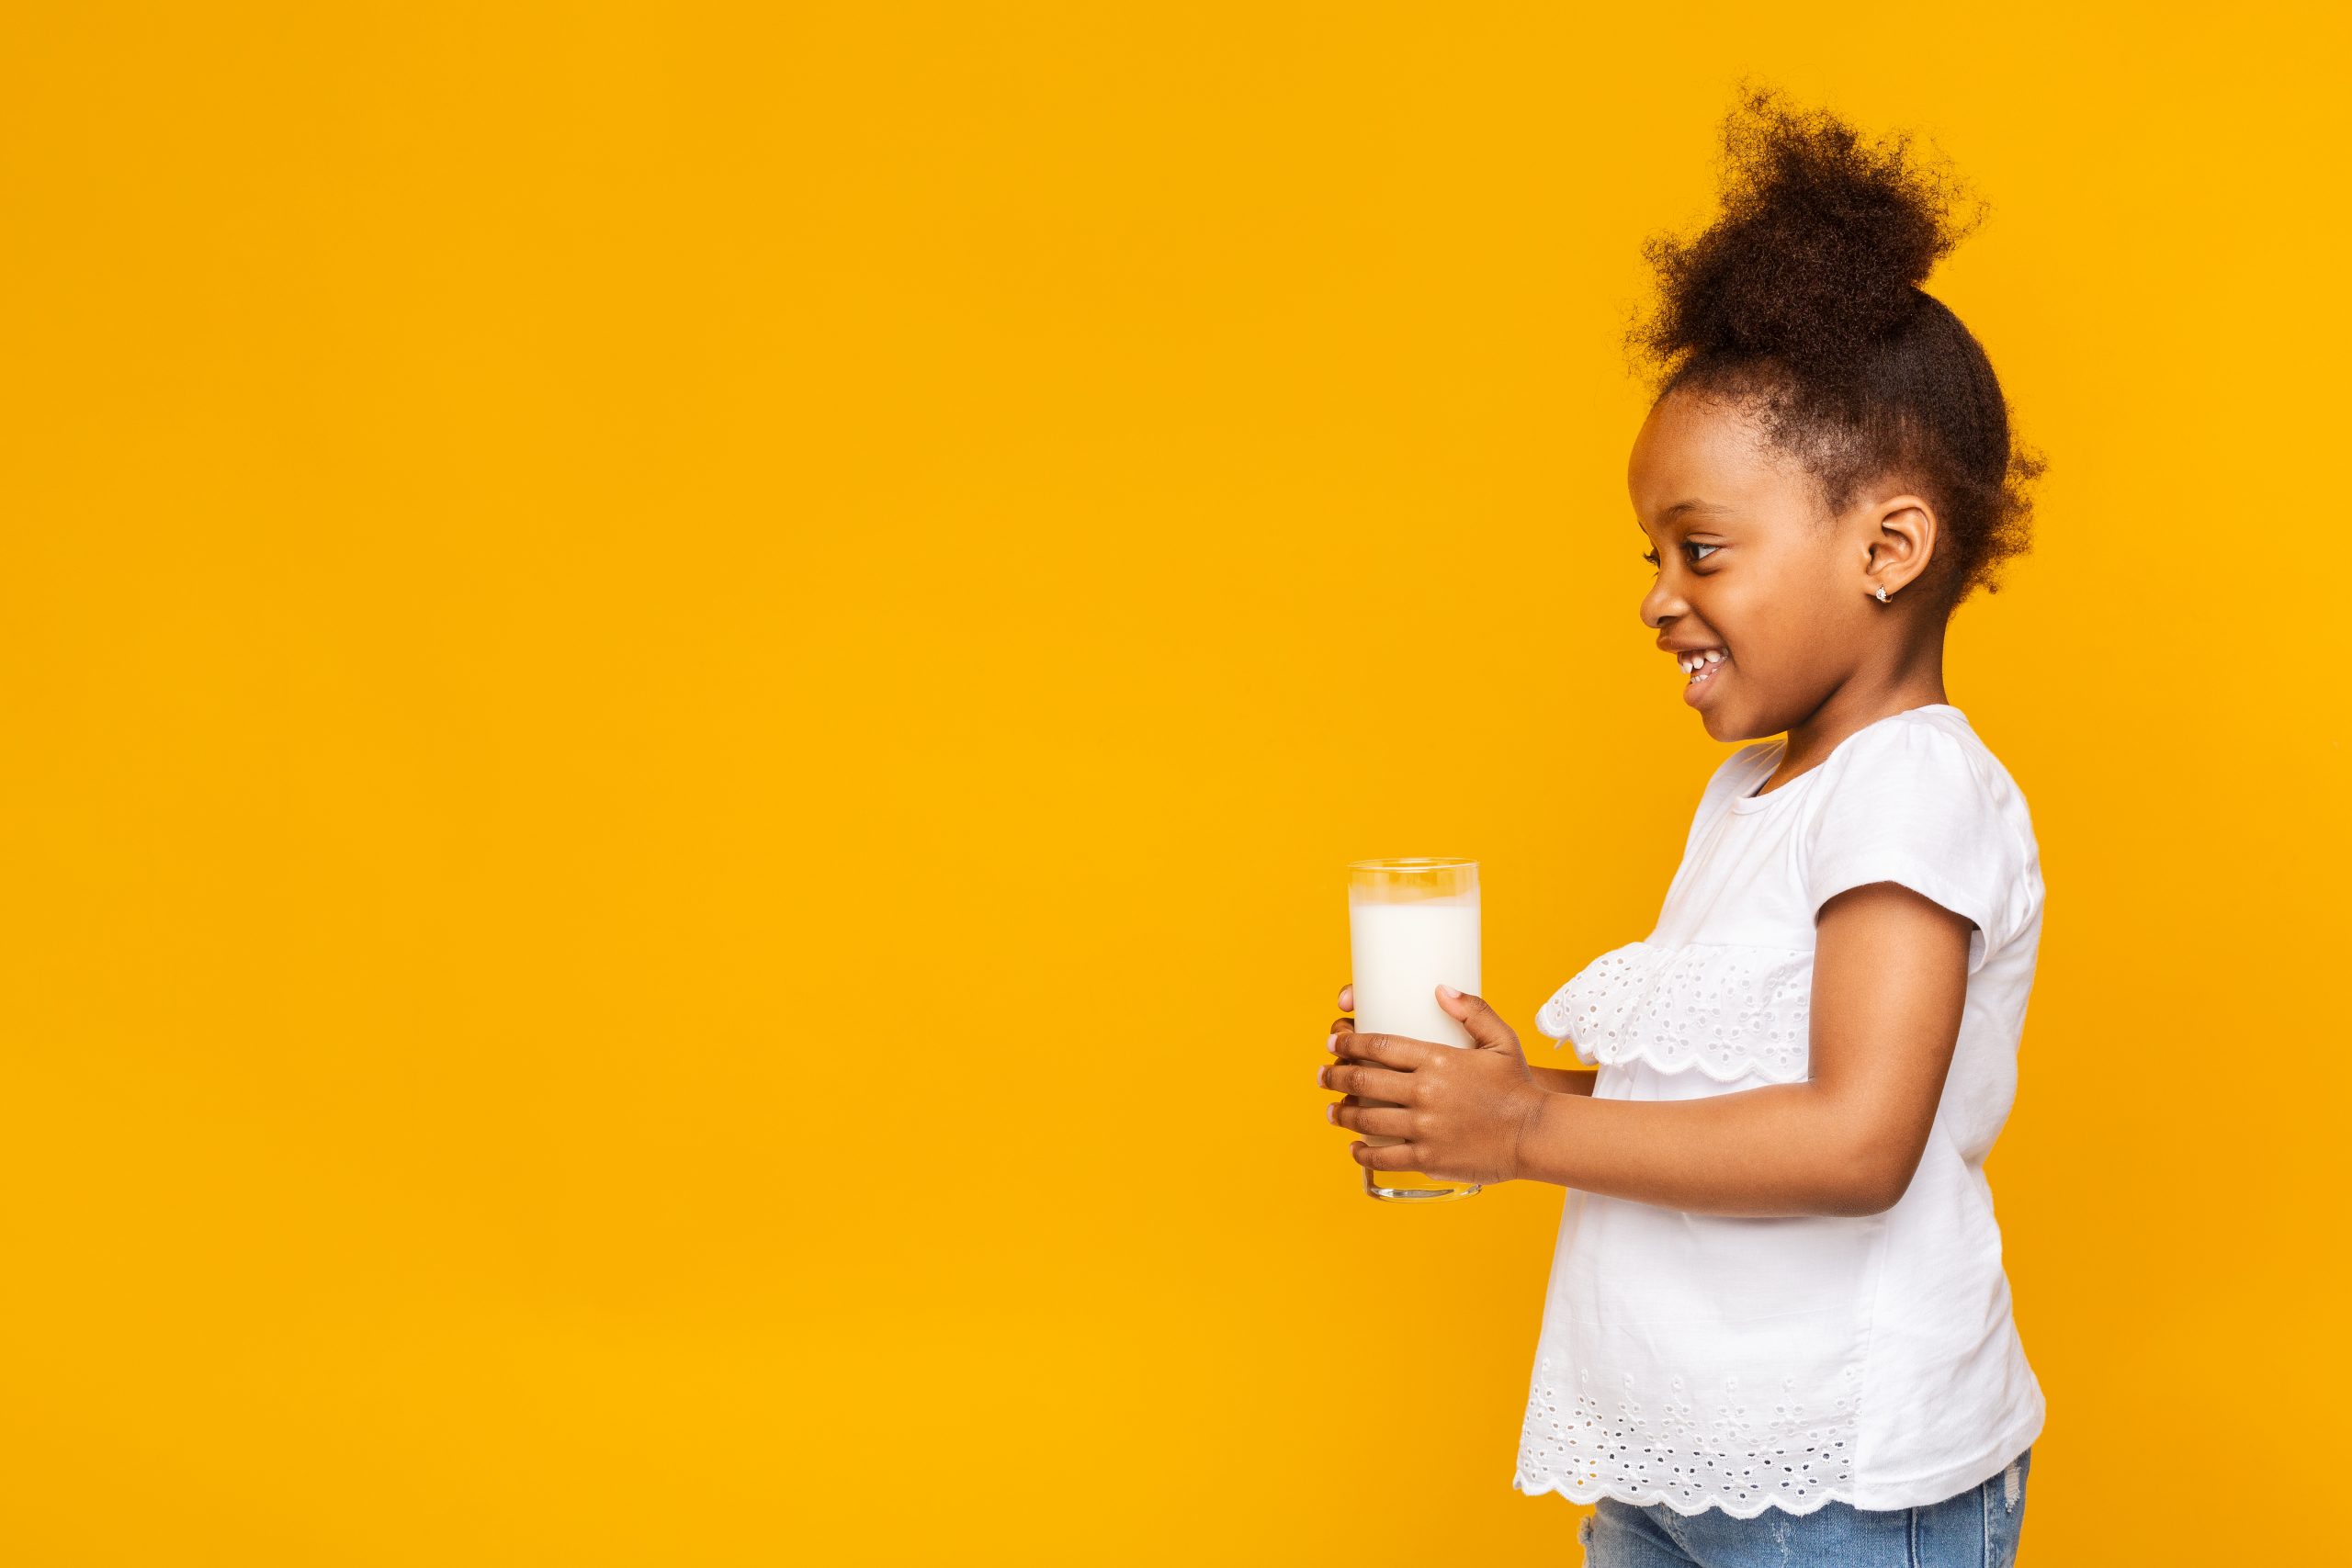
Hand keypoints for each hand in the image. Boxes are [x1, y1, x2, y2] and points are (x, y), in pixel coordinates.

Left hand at [1319, 982, 1546, 1186]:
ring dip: (1342, 1114)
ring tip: (1331, 1111)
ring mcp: (1424, 1128)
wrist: (1537, 1135)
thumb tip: (1439, 988)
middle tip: (1323, 1075)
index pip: (1379, 1046)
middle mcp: (1425, 1093)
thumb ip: (1473, 1010)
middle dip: (1335, 1076)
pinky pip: (1384, 1158)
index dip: (1350, 1042)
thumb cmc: (1518, 1087)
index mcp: (1438, 1060)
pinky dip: (1363, 1154)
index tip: (1335, 1042)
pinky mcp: (1429, 1157)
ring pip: (1367, 1120)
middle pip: (1364, 1082)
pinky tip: (1355, 1149)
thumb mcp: (1502, 1040)